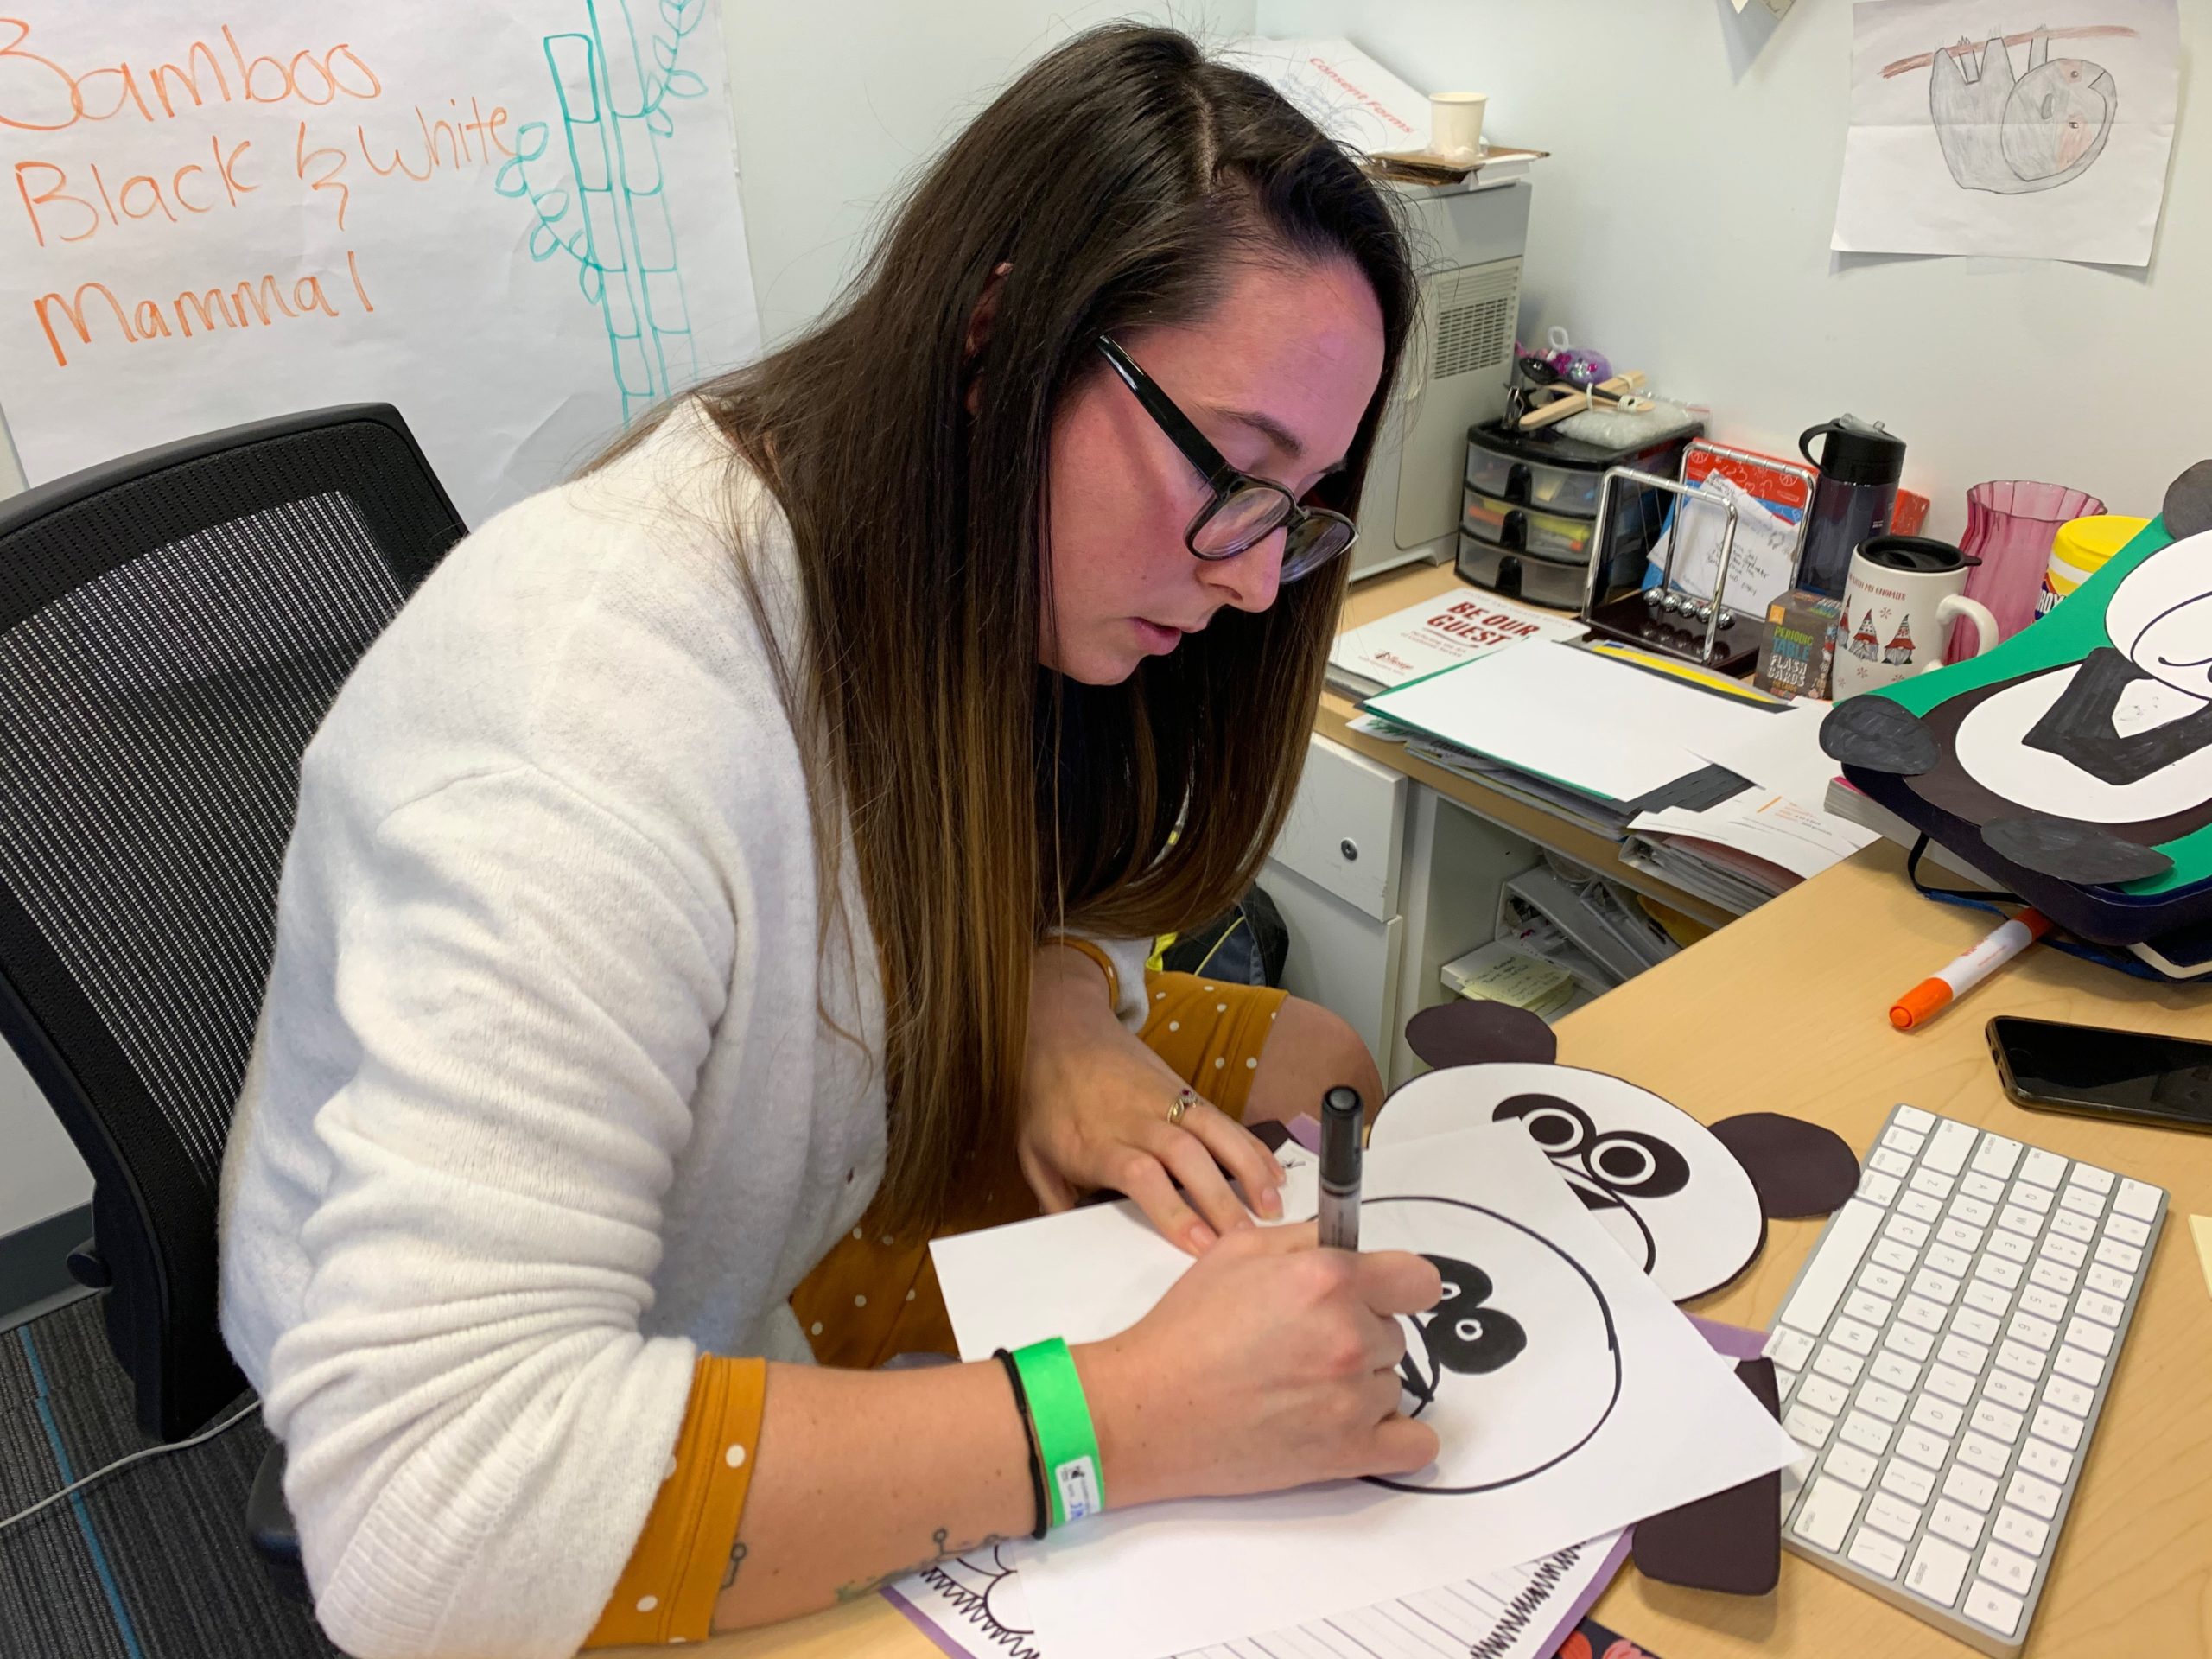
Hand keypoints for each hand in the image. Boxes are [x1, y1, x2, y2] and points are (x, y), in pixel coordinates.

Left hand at [1019, 946, 1283, 1252]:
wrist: (1062, 1030)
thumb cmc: (1047, 1098)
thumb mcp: (1031, 1151)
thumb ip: (1053, 1199)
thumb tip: (1068, 1245)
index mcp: (1096, 1140)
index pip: (1139, 1173)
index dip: (1171, 1207)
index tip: (1198, 1244)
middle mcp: (1136, 1118)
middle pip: (1185, 1155)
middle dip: (1219, 1198)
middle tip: (1245, 1239)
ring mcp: (1165, 1100)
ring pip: (1214, 1130)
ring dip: (1248, 1169)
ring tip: (1273, 1208)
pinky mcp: (1184, 1089)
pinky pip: (1224, 1118)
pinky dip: (1251, 1145)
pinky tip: (1275, 1172)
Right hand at [1076, 1222, 1442, 1506]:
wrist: (1149, 1409)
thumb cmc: (1185, 1329)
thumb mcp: (1236, 1252)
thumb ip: (1304, 1239)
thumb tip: (1346, 1245)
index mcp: (1327, 1280)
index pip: (1419, 1280)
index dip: (1396, 1285)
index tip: (1376, 1294)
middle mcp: (1348, 1336)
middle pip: (1395, 1333)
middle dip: (1360, 1333)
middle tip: (1303, 1343)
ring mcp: (1351, 1400)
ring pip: (1393, 1384)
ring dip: (1361, 1384)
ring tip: (1301, 1386)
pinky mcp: (1347, 1454)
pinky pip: (1416, 1446)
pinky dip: (1394, 1437)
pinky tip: (1356, 1425)